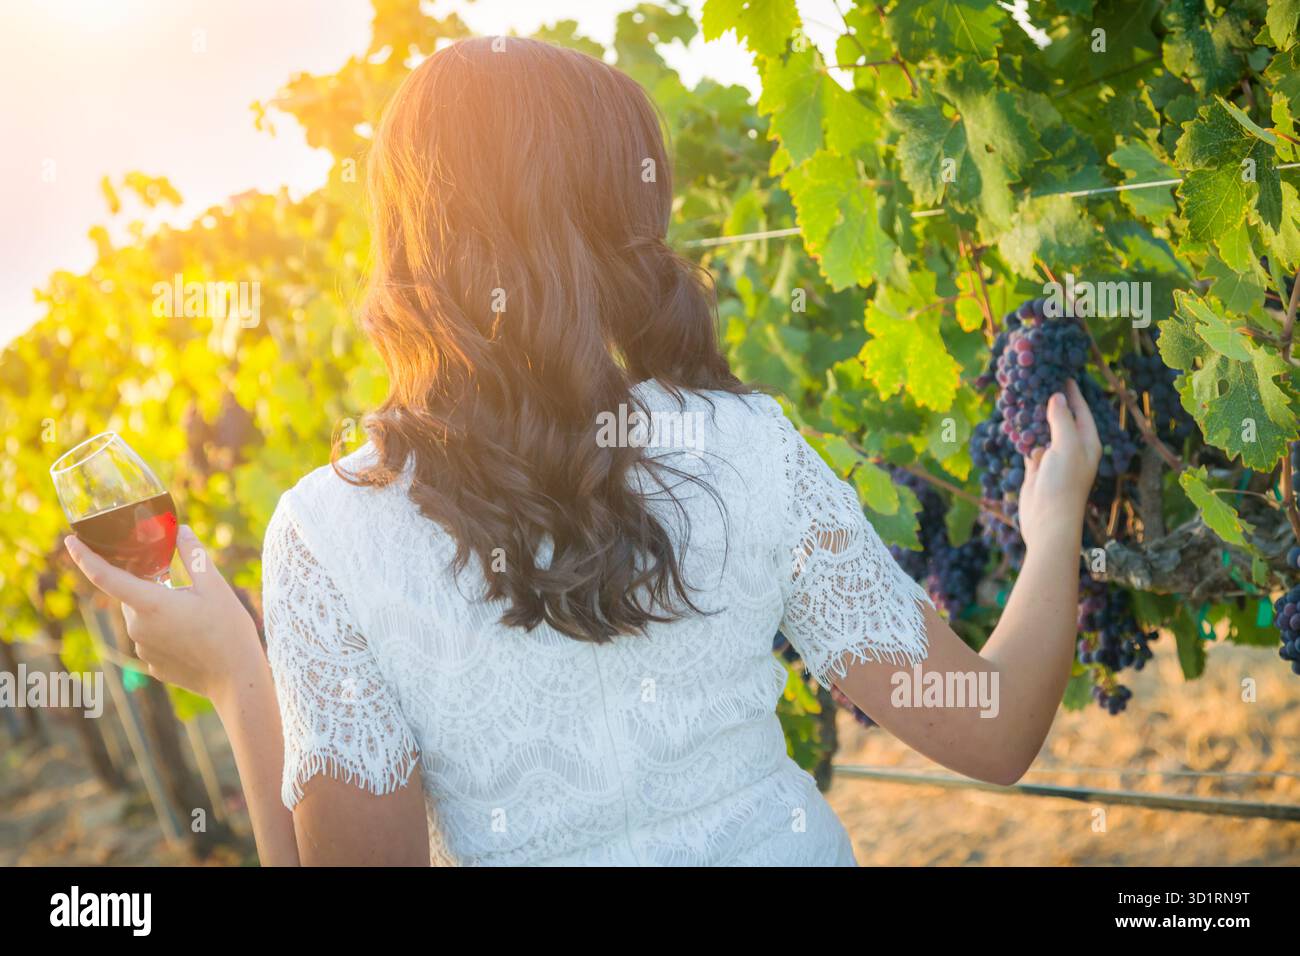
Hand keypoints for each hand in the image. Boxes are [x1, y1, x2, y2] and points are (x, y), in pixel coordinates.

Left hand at [64, 526, 262, 705]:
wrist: (236, 679)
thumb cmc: (228, 631)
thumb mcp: (216, 587)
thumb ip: (194, 556)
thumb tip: (181, 531)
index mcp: (151, 605)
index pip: (106, 577)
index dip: (84, 557)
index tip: (70, 540)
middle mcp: (138, 628)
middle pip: (132, 596)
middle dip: (150, 587)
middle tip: (184, 589)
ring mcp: (143, 649)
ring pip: (143, 618)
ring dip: (160, 610)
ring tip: (197, 618)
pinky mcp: (151, 665)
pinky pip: (152, 639)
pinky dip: (167, 632)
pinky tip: (194, 637)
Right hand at [1017, 379, 1101, 550]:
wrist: (1048, 521)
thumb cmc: (1064, 484)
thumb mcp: (1066, 446)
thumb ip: (1061, 420)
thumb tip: (1056, 396)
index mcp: (1088, 443)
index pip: (1082, 411)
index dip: (1073, 393)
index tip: (1063, 374)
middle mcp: (1072, 448)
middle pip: (1062, 419)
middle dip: (1051, 402)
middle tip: (1038, 380)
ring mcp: (1054, 459)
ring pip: (1043, 431)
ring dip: (1034, 417)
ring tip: (1023, 395)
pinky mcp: (1036, 468)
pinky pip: (1029, 444)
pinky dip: (1023, 434)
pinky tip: (1013, 421)